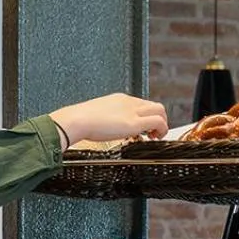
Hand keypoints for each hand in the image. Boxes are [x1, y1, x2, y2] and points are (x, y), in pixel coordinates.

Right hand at [49, 94, 167, 144]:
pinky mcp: (134, 123)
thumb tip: (107, 128)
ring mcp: (132, 111)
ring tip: (155, 136)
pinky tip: (154, 138)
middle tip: (154, 133)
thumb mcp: (98, 115)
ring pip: (160, 110)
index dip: (147, 116)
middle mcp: (129, 102)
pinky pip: (158, 121)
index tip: (145, 128)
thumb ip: (107, 119)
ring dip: (163, 125)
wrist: (76, 120)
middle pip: (155, 105)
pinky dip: (162, 130)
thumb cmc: (81, 120)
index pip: (142, 104)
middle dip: (159, 119)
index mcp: (119, 99)